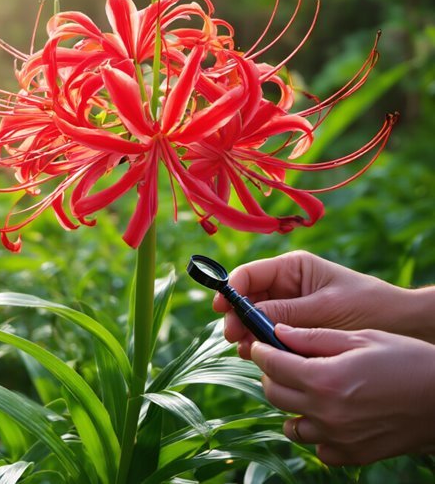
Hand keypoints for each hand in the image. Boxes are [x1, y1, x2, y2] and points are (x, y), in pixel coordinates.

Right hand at [212, 251, 414, 357]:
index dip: (231, 290)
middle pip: (246, 299)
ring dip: (247, 334)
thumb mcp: (326, 308)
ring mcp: (287, 308)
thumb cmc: (368, 307)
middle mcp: (284, 286)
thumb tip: (248, 317)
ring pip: (253, 319)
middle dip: (237, 317)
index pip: (249, 275)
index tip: (223, 310)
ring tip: (248, 351)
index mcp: (292, 268)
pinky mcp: (292, 330)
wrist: (401, 326)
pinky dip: (260, 345)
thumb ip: (286, 312)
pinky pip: (267, 336)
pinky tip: (260, 355)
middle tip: (235, 338)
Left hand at [252, 324, 434, 464]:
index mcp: (324, 379)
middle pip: (274, 394)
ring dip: (293, 406)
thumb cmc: (408, 360)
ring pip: (291, 425)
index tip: (262, 344)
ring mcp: (337, 437)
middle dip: (273, 376)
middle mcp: (325, 412)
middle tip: (286, 364)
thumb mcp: (362, 338)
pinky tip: (331, 416)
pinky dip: (317, 432)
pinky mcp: (352, 454)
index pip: (272, 364)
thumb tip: (277, 332)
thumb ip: (314, 337)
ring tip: (311, 391)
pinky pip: (318, 447)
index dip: (262, 351)